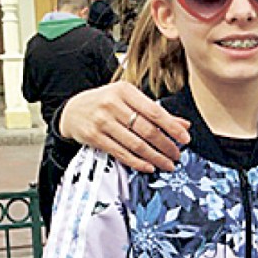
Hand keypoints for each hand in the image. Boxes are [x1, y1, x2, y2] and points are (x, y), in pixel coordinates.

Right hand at [60, 82, 189, 171]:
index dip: (172, 127)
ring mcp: (102, 121)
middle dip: (166, 145)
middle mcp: (113, 105)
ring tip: (167, 164)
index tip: (185, 138)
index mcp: (125, 91)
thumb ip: (155, 111)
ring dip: (155, 157)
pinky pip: (120, 153)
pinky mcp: (94, 137)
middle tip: (177, 155)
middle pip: (146, 130)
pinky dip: (137, 162)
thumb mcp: (129, 99)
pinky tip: (148, 166)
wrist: (72, 110)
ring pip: (135, 144)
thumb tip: (183, 125)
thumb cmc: (106, 102)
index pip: (155, 111)